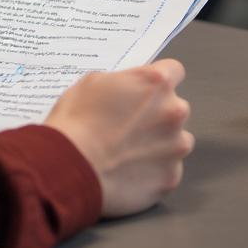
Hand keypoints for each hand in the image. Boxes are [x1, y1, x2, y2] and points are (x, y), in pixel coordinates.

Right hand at [44, 58, 193, 217]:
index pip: (173, 71)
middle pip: (175, 107)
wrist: (71, 166)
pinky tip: (130, 168)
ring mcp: (175, 147)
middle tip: (130, 122)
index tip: (146, 89)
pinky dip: (154, 168)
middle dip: (158, 112)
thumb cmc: (77, 120)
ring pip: (177, 139)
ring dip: (160, 141)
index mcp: (155, 83)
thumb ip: (122, 82)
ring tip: (130, 149)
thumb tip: (129, 90)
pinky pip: (169, 168)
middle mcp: (174, 111)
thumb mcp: (92, 82)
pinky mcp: (171, 176)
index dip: (157, 81)